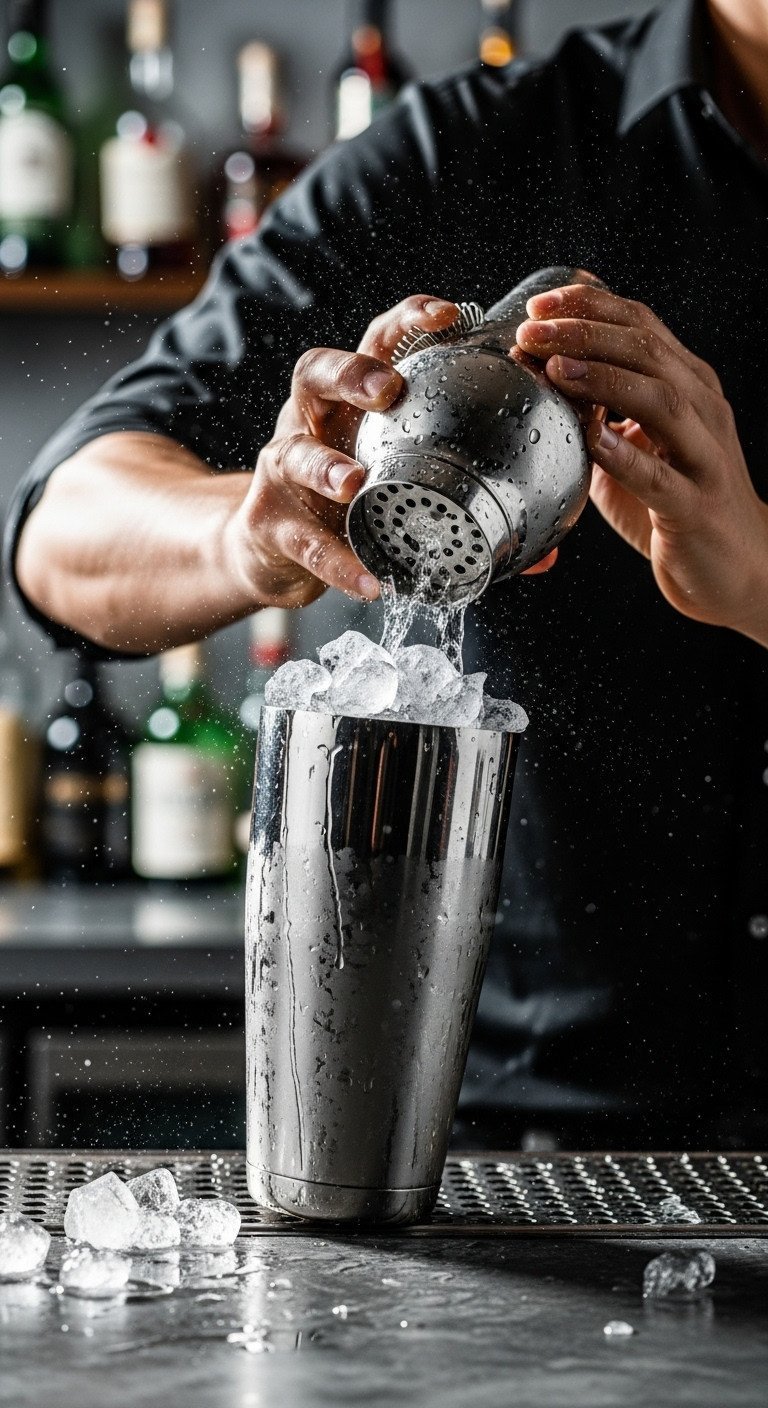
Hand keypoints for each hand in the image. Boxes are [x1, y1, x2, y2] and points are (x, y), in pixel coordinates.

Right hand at [227, 296, 464, 607]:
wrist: (272, 551)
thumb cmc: (348, 503)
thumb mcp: (400, 487)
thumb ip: (473, 512)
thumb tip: (547, 556)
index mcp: (351, 402)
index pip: (377, 343)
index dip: (408, 322)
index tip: (450, 314)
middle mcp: (310, 421)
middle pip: (316, 372)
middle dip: (352, 375)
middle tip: (388, 390)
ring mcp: (282, 469)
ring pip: (293, 454)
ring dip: (326, 466)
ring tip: (354, 483)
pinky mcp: (269, 524)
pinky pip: (303, 543)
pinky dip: (337, 562)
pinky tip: (370, 582)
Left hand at [516, 283, 767, 640]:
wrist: (739, 567)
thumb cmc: (682, 504)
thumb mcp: (639, 445)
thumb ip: (601, 412)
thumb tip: (544, 379)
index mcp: (689, 387)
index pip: (641, 325)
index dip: (590, 307)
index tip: (541, 303)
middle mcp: (703, 410)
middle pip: (646, 351)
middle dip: (585, 333)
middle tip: (535, 329)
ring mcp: (703, 456)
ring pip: (660, 399)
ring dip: (603, 379)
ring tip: (557, 368)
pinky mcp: (694, 506)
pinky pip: (658, 476)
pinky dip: (623, 454)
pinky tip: (591, 439)